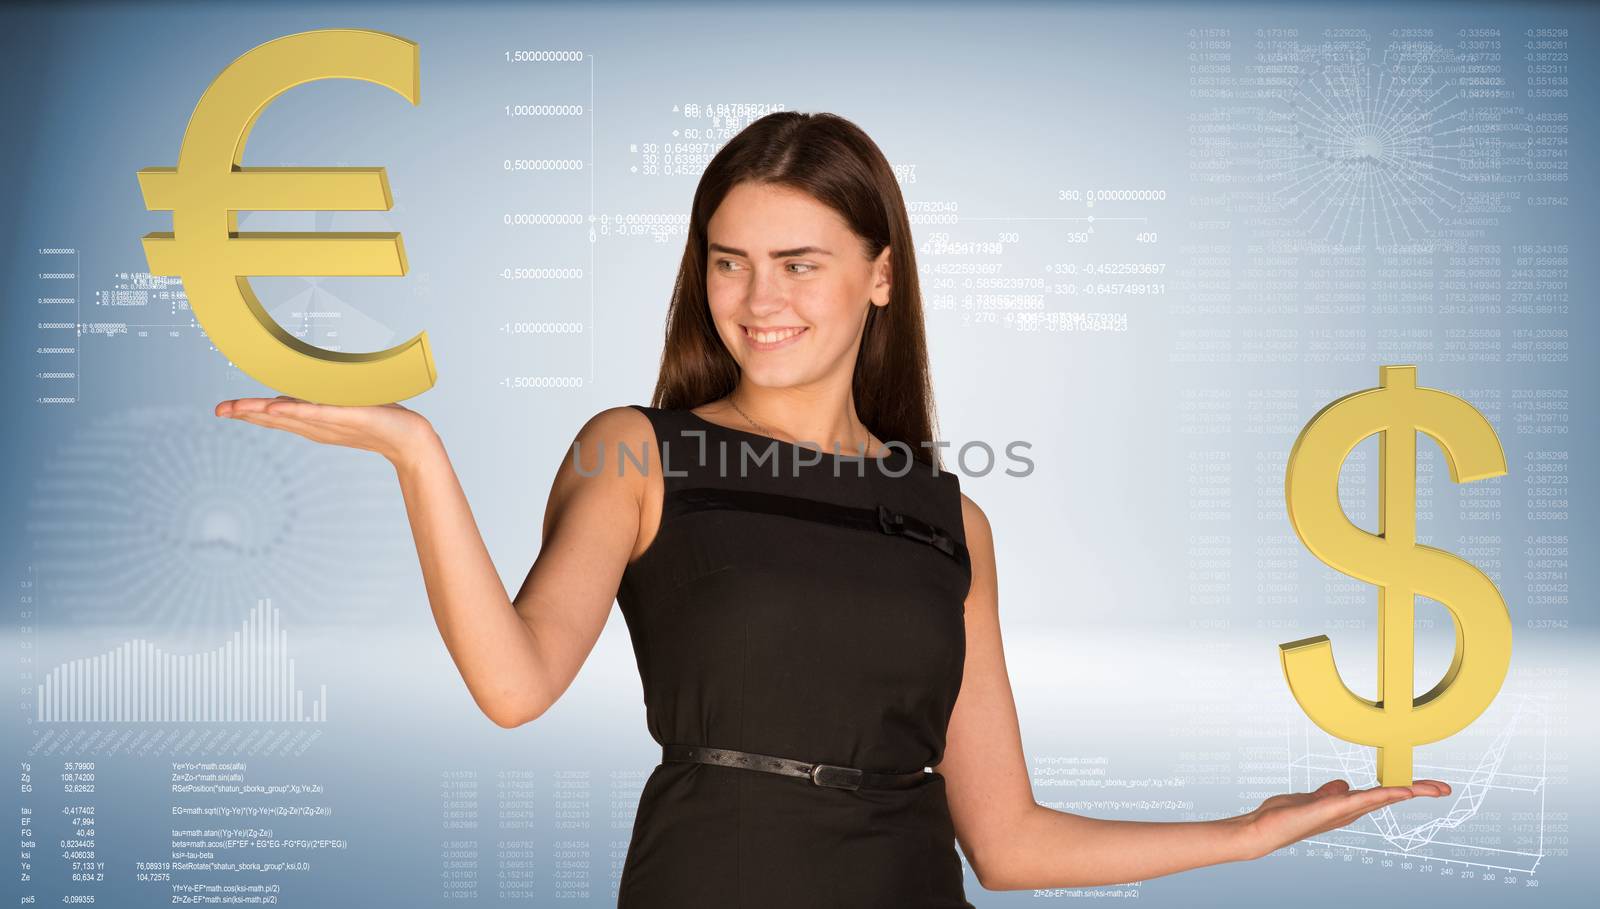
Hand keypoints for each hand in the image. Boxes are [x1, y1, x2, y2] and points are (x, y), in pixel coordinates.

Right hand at [216, 395, 437, 466]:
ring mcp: (330, 421)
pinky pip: (317, 413)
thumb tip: (304, 393)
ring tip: (236, 409)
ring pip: (290, 415)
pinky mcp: (348, 416)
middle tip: (218, 410)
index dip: (248, 413)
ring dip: (262, 411)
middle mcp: (317, 423)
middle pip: (275, 417)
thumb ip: (324, 403)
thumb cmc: (378, 420)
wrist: (408, 438)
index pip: (275, 416)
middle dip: (245, 413)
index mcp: (314, 421)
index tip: (223, 410)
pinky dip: (296, 410)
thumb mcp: (345, 409)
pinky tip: (276, 408)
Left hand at [1235, 778, 1451, 859]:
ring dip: (1408, 791)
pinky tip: (1399, 791)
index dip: (1405, 789)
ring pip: (1382, 798)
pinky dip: (1383, 794)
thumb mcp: (1310, 799)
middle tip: (1445, 788)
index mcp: (1346, 807)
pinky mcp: (1330, 808)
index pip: (1381, 795)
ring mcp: (1341, 811)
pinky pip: (1362, 799)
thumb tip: (1345, 785)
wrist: (1261, 830)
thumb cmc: (1283, 816)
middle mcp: (1348, 812)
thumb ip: (1329, 792)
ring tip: (1433, 788)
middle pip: (1389, 798)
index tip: (1430, 786)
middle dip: (1418, 791)